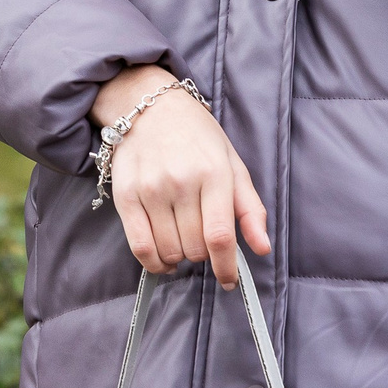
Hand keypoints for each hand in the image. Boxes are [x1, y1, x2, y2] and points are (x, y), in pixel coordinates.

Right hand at [94, 65, 271, 287]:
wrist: (150, 107)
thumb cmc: (197, 137)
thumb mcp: (232, 163)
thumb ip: (250, 208)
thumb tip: (262, 248)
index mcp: (214, 172)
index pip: (219, 235)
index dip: (226, 267)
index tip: (229, 280)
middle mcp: (181, 181)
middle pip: (194, 248)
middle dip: (203, 253)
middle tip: (202, 238)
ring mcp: (150, 189)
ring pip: (169, 250)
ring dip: (180, 256)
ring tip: (183, 239)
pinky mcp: (125, 195)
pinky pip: (139, 247)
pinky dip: (154, 262)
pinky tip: (163, 258)